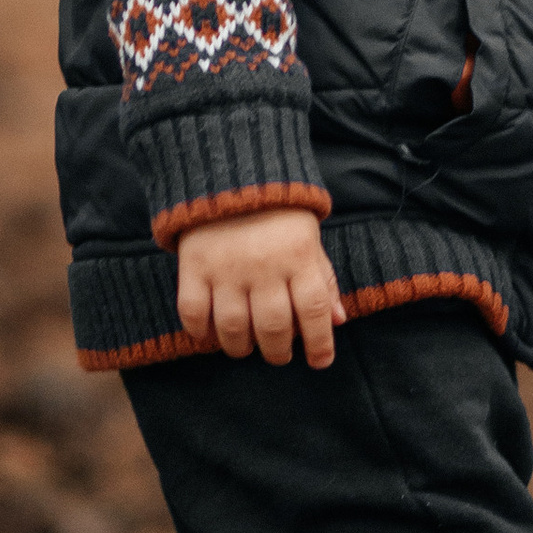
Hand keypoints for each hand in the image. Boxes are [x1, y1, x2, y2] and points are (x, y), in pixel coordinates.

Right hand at [175, 207, 343, 365]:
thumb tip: (339, 321)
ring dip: (240, 348)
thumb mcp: (309, 240)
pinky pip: (193, 311)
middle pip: (274, 327)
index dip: (320, 343)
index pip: (315, 311)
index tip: (319, 362)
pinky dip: (200, 332)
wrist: (231, 171)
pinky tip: (210, 334)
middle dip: (278, 352)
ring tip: (246, 347)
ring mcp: (226, 266)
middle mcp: (264, 265)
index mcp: (299, 256)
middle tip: (278, 355)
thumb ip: (323, 280)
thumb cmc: (279, 213)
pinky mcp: (193, 264)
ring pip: (233, 327)